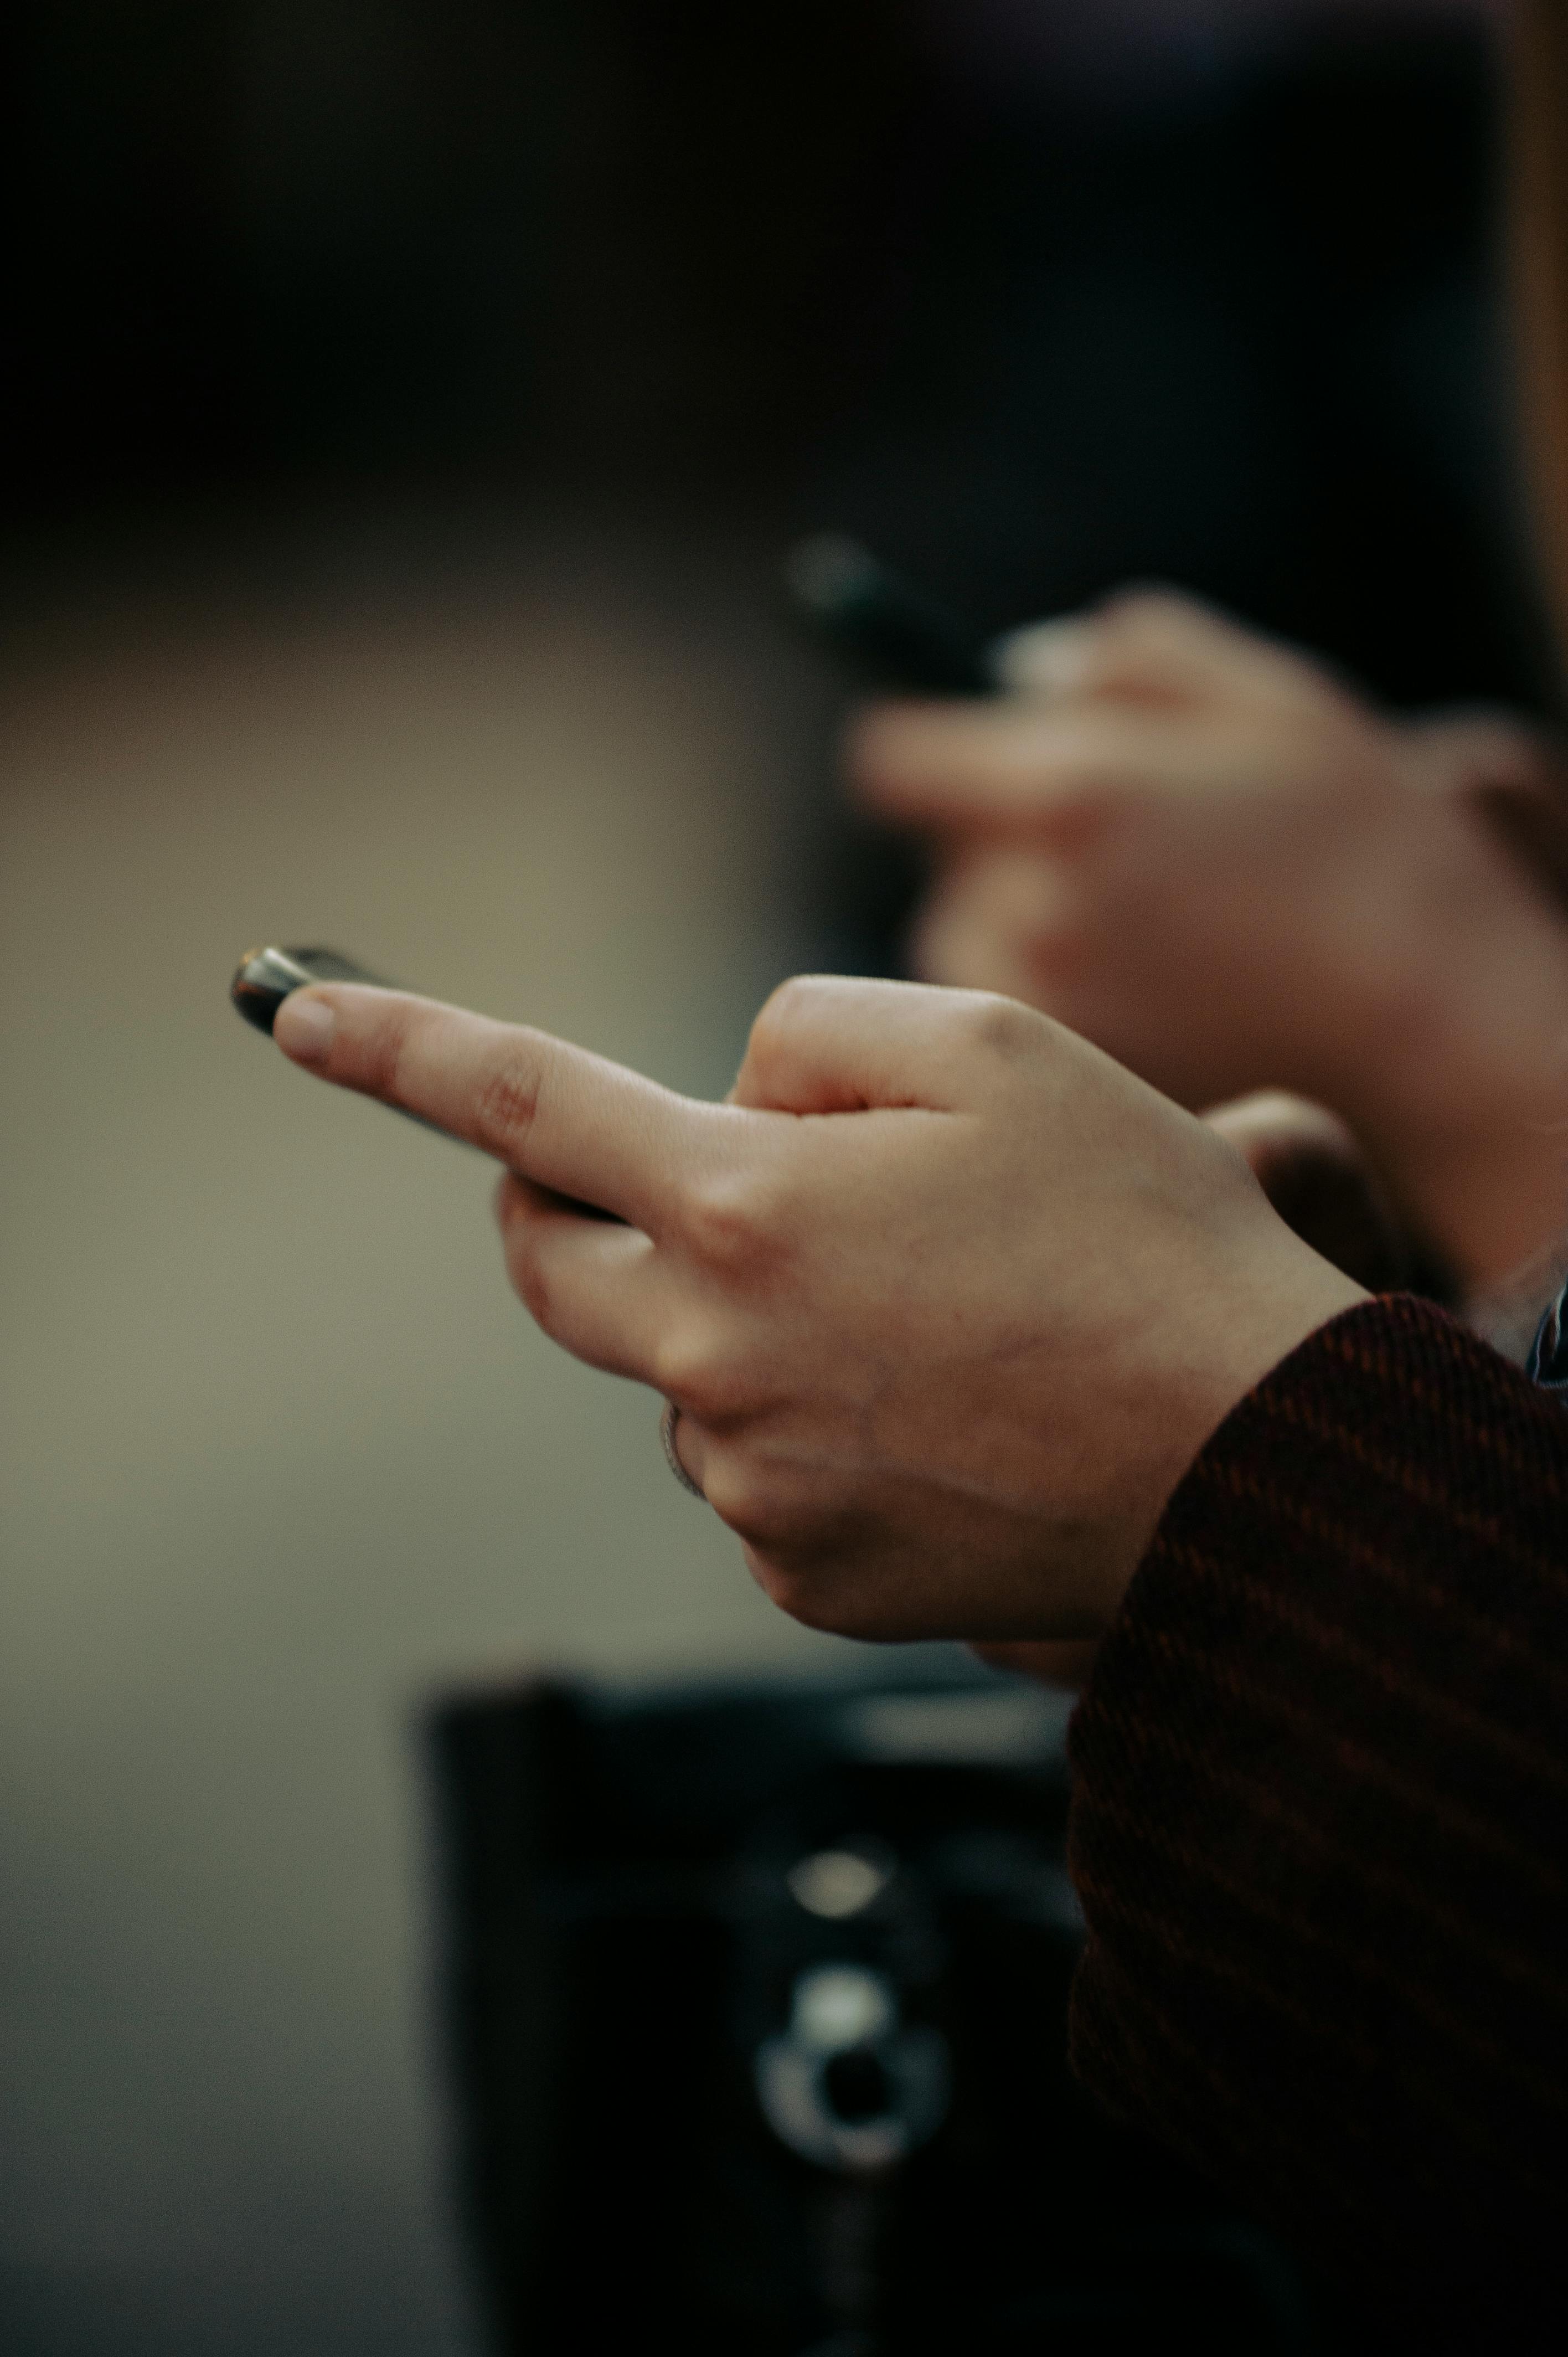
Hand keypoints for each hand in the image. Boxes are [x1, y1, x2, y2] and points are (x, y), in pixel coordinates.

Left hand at [272, 975, 1361, 1643]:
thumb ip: (812, 1033)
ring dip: (737, 1323)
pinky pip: (748, 1480)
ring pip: (671, 1373)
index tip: (293, 1014)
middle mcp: (712, 1355)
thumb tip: (728, 1095)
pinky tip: (934, 1419)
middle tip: (702, 1178)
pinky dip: (802, 1431)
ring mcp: (748, 1485)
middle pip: (555, 1265)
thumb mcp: (996, 1047)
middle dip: (584, 1207)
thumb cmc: (1139, 1232)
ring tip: (923, 1323)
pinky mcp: (799, 1578)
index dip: (398, 1047)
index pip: (525, 1103)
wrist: (1255, 1465)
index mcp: (744, 1204)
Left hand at [848, 590, 1567, 1292]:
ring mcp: (1042, 1005)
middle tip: (1113, 857)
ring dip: (1020, 930)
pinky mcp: (1065, 1080)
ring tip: (1144, 932)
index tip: (963, 765)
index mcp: (1064, 790)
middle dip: (1000, 845)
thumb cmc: (1366, 844)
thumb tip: (1017, 673)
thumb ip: (1124, 658)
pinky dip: (1056, 1005)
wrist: (1432, 1018)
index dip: (929, 754)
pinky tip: (1153, 995)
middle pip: (940, 863)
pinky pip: (1014, 1025)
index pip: (893, 762)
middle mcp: (1030, 904)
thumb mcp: (1267, 698)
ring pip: (968, 949)